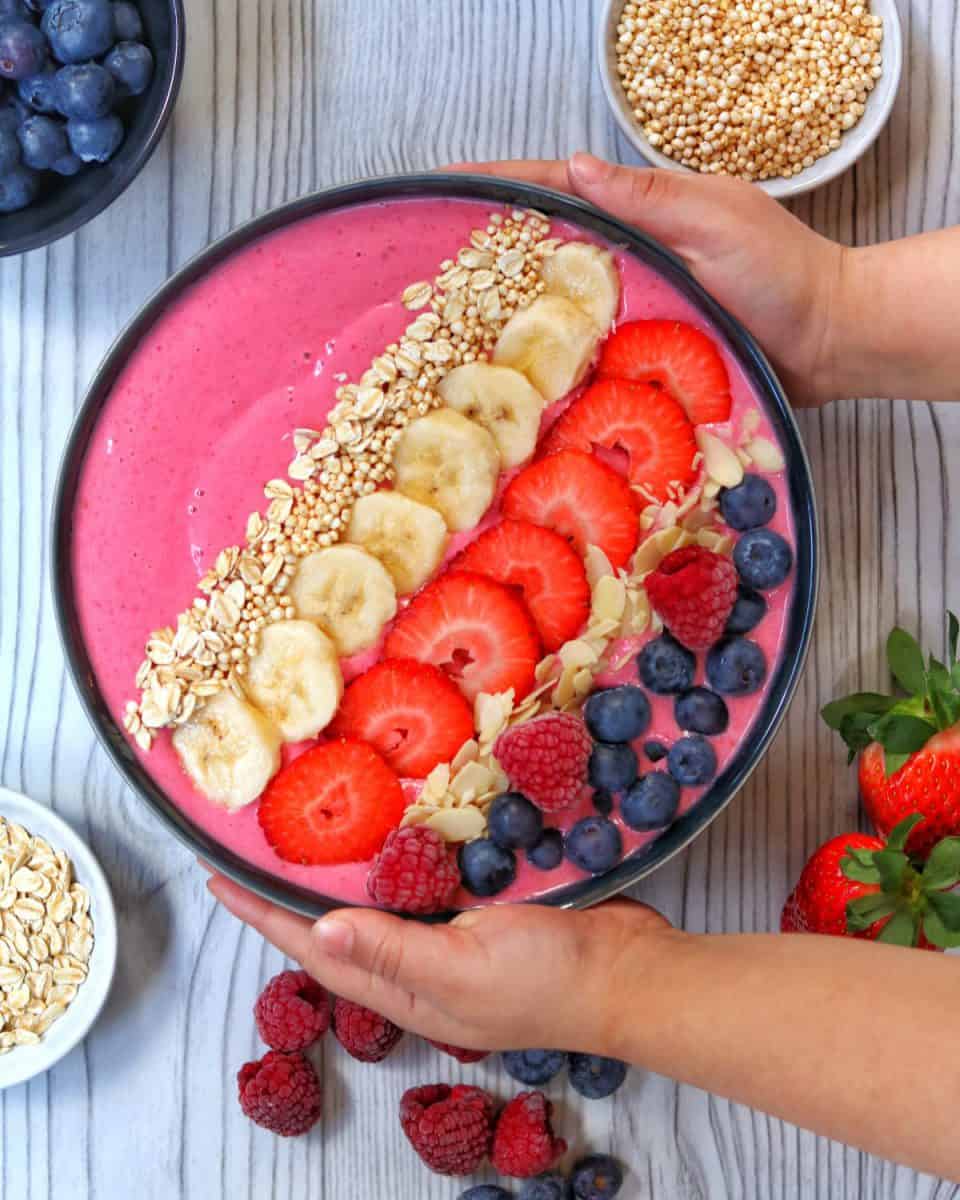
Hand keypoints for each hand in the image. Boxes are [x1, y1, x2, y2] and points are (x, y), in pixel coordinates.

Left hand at [206, 869, 676, 1054]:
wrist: (625, 971)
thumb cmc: (546, 980)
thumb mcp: (461, 970)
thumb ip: (391, 951)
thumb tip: (316, 932)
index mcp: (401, 986)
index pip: (313, 947)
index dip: (263, 914)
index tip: (218, 877)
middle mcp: (415, 961)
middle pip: (337, 922)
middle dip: (291, 887)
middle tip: (254, 841)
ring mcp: (448, 933)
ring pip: (379, 895)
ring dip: (341, 865)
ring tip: (308, 823)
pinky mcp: (480, 904)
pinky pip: (424, 877)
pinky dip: (400, 850)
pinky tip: (393, 819)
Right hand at [452, 154, 846, 406]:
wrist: (828, 342)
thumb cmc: (782, 274)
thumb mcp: (717, 219)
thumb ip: (648, 198)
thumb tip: (573, 168)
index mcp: (643, 214)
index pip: (558, 189)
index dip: (502, 186)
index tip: (446, 189)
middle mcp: (631, 259)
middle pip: (548, 249)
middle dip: (490, 253)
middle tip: (428, 268)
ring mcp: (636, 308)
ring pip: (562, 308)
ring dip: (512, 317)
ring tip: (451, 330)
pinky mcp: (644, 355)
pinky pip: (589, 356)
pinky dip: (553, 364)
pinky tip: (517, 381)